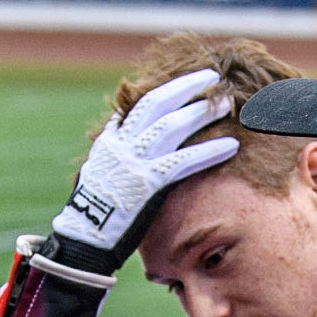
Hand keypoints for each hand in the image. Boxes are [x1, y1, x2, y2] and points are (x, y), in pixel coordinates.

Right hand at [50, 68, 239, 272]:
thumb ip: (117, 151)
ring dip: (202, 113)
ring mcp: (134, 162)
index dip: (169, 89)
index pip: (142, 104)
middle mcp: (122, 144)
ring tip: (227, 105)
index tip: (189, 81)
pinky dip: (208, 152)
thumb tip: (127, 136)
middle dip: (187, 87)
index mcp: (112, 140)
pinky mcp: (147, 183)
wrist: (85, 238)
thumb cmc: (96, 212)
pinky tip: (231, 146)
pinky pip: (183, 161)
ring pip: (173, 126)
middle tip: (213, 78)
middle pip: (158, 103)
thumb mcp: (102, 172)